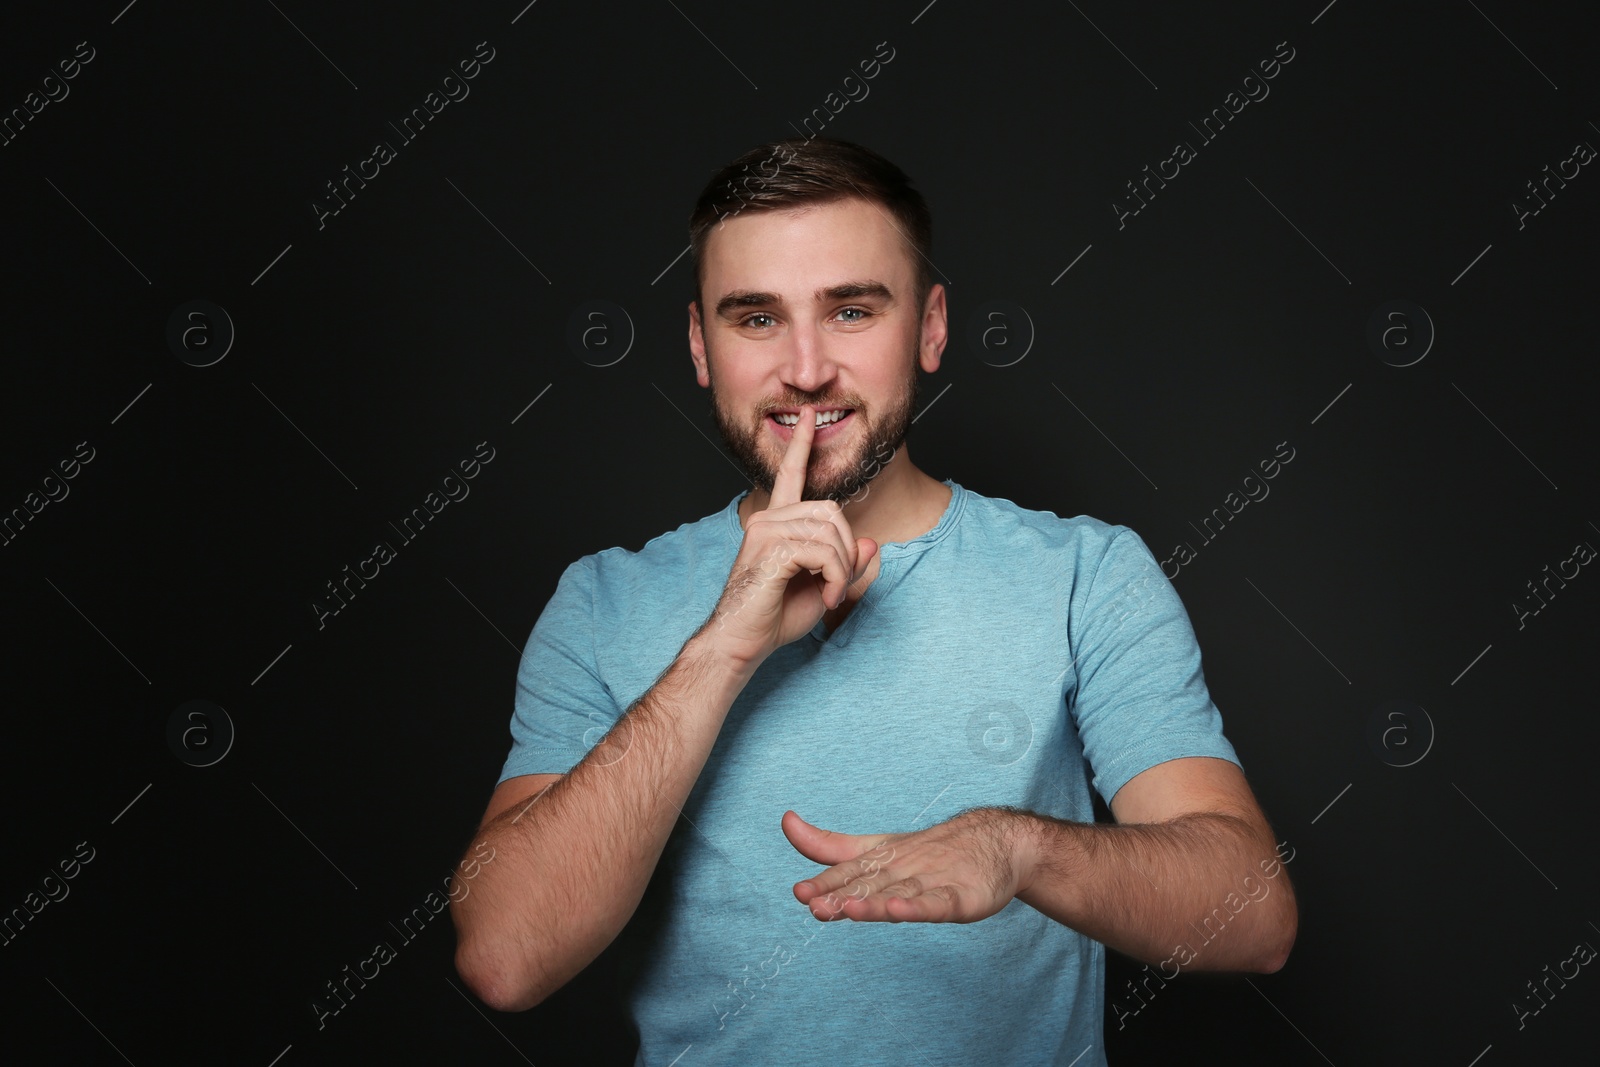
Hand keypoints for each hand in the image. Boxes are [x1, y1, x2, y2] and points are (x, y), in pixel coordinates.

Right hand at [706, 403, 877, 667]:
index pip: (790, 475)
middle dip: (847, 550)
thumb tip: (872, 542)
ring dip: (842, 569)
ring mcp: (766, 530)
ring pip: (831, 533)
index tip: (809, 417)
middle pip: (832, 511)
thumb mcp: (824, 588)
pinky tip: (827, 597)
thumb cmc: (775, 618)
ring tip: (831, 594)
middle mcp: (768, 519)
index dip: (802, 445)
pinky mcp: (770, 549)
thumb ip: (848, 565)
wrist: (742, 643)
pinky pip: (824, 552)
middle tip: (839, 584)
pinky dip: (836, 578)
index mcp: (776, 523)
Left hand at [783, 808, 1033, 923]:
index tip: (801, 893)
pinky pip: (937, 903)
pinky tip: (902, 909)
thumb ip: (830, 846)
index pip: (848, 873)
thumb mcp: (875, 849)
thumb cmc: (927, 851)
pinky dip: (919, 906)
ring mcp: (931, 881)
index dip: (825, 884)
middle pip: (869, 886)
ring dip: (875, 903)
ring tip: (851, 909)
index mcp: (882, 860)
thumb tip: (785, 821)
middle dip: (842, 896)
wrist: (993, 842)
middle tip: (814, 904)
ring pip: (899, 893)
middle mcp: (902, 868)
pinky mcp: (959, 897)